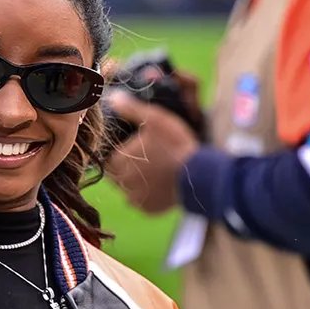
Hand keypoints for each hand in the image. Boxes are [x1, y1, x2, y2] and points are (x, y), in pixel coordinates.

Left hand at [104, 89, 200, 214]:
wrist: (199, 175)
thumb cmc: (175, 144)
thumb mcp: (154, 119)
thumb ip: (131, 109)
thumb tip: (113, 98)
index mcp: (118, 162)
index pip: (110, 158)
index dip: (121, 152)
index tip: (135, 149)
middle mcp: (122, 184)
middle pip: (118, 175)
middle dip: (129, 167)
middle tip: (147, 159)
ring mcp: (135, 200)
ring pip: (130, 189)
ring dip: (138, 182)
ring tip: (156, 172)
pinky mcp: (149, 210)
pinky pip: (144, 202)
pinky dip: (150, 195)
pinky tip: (161, 185)